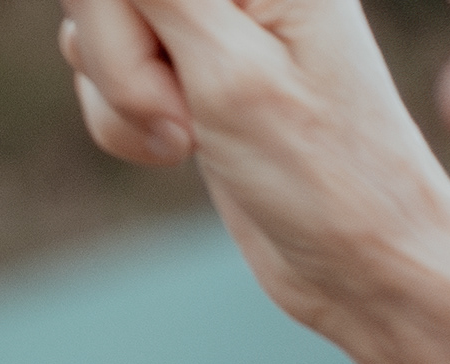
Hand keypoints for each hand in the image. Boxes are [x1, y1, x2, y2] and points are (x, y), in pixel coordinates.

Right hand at [54, 0, 449, 333]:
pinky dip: (123, 119)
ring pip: (95, 32)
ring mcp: (210, 19)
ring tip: (192, 139)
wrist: (353, 253)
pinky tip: (181, 147)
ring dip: (122, 100)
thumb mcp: (228, 73)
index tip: (178, 86)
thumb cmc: (315, 170)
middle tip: (185, 124)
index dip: (121, 27)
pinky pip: (107, 71)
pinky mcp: (188, 64)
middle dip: (119, 67)